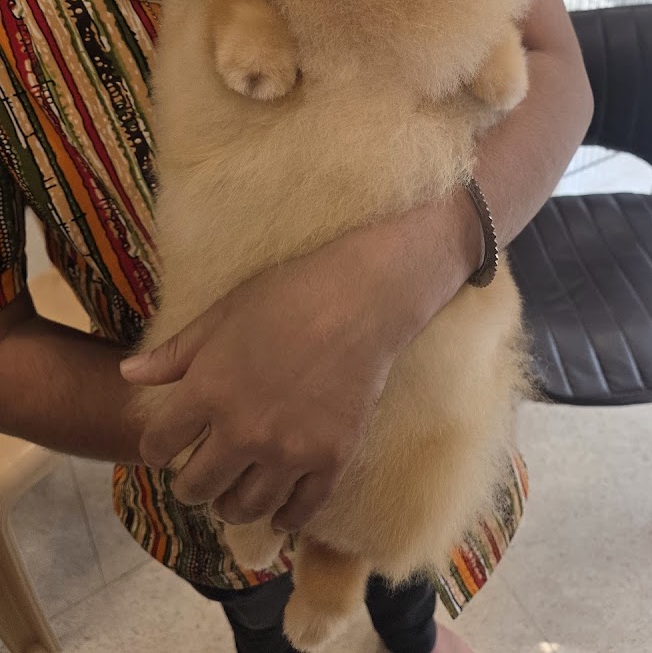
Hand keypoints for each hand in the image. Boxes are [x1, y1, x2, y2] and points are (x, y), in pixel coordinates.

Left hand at [120, 236, 404, 532]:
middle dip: (189, 485)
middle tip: (198, 477)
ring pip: (244, 507)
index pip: (159, 446)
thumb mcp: (221, 315)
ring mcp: (289, 450)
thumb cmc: (286, 296)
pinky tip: (279, 514)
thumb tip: (127, 375)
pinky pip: (301, 510)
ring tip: (232, 496)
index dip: (158, 448)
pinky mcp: (331, 458)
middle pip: (197, 487)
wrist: (360, 300)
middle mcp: (243, 430)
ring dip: (230, 505)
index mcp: (208, 391)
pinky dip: (285, 518)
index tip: (168, 447)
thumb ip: (174, 352)